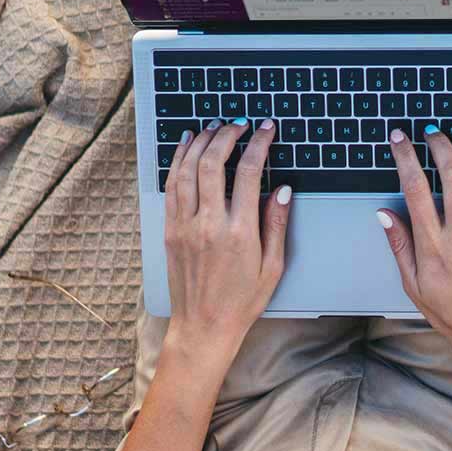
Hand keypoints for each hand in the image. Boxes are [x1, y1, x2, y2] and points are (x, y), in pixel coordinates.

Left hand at [163, 118, 292, 354]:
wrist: (204, 326)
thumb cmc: (242, 300)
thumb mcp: (273, 266)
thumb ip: (276, 224)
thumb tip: (282, 188)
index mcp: (239, 233)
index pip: (248, 172)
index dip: (258, 144)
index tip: (265, 129)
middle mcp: (208, 225)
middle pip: (213, 163)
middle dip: (226, 135)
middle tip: (238, 124)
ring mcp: (184, 226)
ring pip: (187, 170)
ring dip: (200, 142)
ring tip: (213, 126)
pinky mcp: (170, 230)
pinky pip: (171, 186)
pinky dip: (178, 160)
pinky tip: (186, 145)